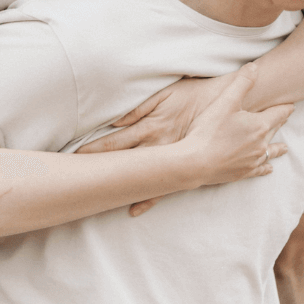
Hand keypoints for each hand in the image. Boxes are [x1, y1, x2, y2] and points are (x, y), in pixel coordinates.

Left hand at [78, 74, 236, 215]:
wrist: (226, 106)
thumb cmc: (195, 95)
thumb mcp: (166, 94)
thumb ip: (140, 107)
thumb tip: (116, 121)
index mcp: (150, 127)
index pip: (116, 142)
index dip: (95, 150)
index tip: (77, 157)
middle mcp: (158, 147)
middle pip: (124, 163)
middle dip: (101, 172)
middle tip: (77, 181)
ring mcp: (170, 159)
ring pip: (141, 177)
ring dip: (120, 186)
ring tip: (97, 197)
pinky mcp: (182, 166)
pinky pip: (163, 187)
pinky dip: (147, 199)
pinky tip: (133, 210)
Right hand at [181, 66, 292, 188]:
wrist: (195, 162)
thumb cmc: (209, 130)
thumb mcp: (225, 101)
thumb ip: (242, 82)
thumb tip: (255, 67)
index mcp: (260, 125)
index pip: (279, 113)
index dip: (286, 108)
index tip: (292, 105)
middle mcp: (261, 144)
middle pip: (274, 130)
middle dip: (280, 123)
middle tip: (286, 118)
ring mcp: (253, 160)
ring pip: (270, 152)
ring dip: (278, 148)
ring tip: (284, 148)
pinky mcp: (243, 172)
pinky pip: (260, 169)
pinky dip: (266, 168)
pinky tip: (269, 168)